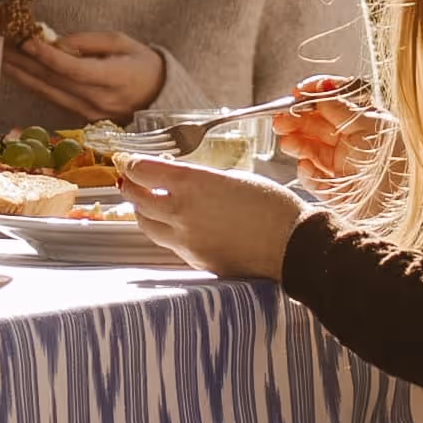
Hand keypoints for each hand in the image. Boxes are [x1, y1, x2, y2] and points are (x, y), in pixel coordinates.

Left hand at [7, 21, 166, 122]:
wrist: (160, 98)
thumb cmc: (143, 65)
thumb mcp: (123, 42)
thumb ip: (90, 42)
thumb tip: (58, 42)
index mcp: (113, 78)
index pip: (74, 69)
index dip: (49, 56)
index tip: (27, 41)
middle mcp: (97, 99)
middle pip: (54, 80)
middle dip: (24, 61)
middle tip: (0, 43)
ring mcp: (87, 111)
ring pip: (47, 91)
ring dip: (21, 74)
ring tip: (0, 57)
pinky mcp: (80, 116)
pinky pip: (52, 98)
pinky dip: (33, 83)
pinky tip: (16, 72)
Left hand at [124, 147, 299, 282]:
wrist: (292, 245)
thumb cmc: (272, 206)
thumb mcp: (233, 178)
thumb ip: (201, 180)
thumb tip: (180, 181)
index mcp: (192, 184)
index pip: (142, 171)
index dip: (132, 164)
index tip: (129, 161)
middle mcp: (182, 212)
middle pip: (137, 199)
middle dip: (131, 186)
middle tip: (130, 180)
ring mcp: (186, 241)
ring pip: (147, 225)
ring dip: (143, 212)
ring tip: (148, 203)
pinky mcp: (195, 261)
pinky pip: (170, 244)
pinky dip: (167, 231)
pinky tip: (177, 225)